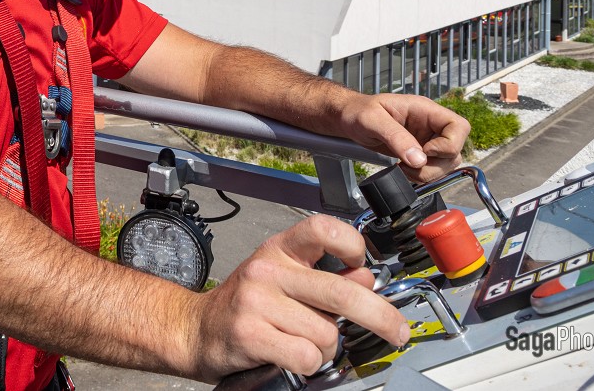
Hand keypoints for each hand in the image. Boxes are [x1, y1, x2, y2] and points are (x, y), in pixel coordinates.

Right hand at [187, 215, 409, 379]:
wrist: (196, 330)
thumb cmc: (246, 304)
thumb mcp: (283, 278)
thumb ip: (324, 276)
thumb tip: (366, 277)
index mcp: (280, 249)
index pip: (322, 228)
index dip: (352, 244)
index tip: (365, 264)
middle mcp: (268, 269)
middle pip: (341, 291)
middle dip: (379, 316)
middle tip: (397, 331)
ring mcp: (257, 301)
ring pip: (326, 333)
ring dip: (326, 348)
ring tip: (304, 343)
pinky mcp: (250, 334)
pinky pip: (306, 356)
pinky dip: (308, 364)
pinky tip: (291, 357)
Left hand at [338, 94, 469, 184]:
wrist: (348, 119)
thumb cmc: (358, 111)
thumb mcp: (372, 119)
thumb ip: (395, 137)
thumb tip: (419, 159)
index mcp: (424, 110)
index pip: (459, 126)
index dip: (449, 144)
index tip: (426, 151)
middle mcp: (430, 125)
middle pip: (455, 150)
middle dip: (436, 164)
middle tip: (410, 165)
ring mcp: (426, 140)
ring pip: (447, 163)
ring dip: (428, 173)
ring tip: (404, 168)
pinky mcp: (419, 153)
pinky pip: (432, 169)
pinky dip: (421, 176)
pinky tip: (404, 170)